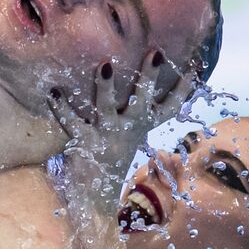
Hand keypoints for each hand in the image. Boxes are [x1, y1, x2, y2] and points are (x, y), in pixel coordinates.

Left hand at [52, 49, 184, 210]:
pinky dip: (61, 107)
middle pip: (143, 99)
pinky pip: (71, 121)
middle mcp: (129, 128)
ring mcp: (107, 134)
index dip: (183, 89)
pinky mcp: (84, 141)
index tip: (195, 67)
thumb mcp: (132, 132)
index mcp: (143, 126)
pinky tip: (53, 92)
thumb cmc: (113, 153)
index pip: (170, 107)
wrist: (97, 195)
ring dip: (105, 87)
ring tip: (103, 66)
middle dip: (149, 77)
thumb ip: (139, 110)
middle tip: (155, 53)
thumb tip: (151, 85)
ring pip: (107, 107)